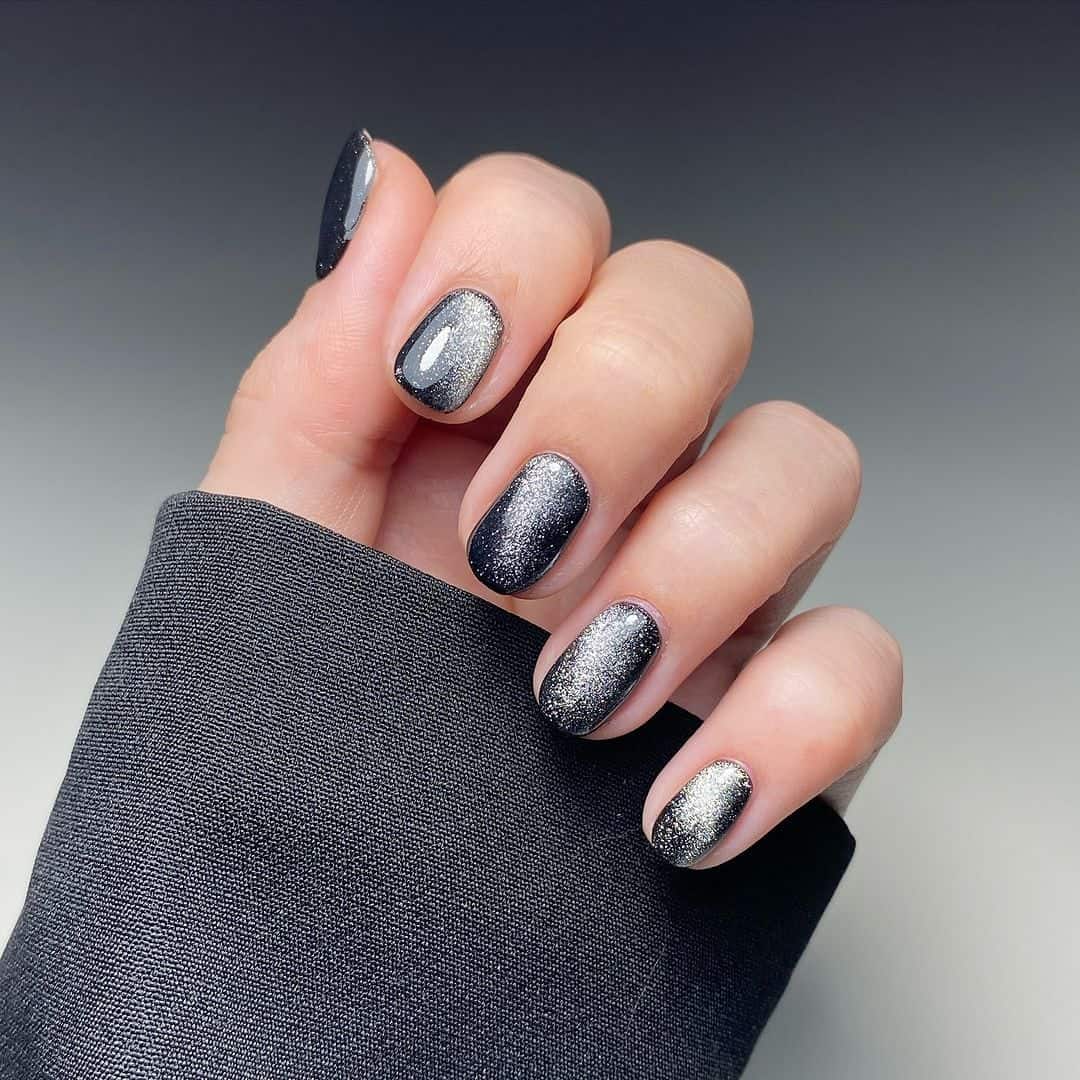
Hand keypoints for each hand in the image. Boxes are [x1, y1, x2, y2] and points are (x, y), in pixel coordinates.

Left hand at [202, 133, 901, 868]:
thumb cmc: (310, 706)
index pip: (551, 219)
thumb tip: (380, 186)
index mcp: (490, 393)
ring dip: (695, 569)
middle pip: (698, 306)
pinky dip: (789, 729)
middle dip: (610, 407)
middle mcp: (617, 452)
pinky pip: (861, 662)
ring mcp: (712, 566)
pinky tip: (673, 805)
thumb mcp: (274, 538)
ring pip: (807, 460)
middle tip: (509, 541)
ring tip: (570, 692)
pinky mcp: (779, 692)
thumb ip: (316, 368)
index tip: (428, 373)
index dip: (510, 258)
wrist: (350, 903)